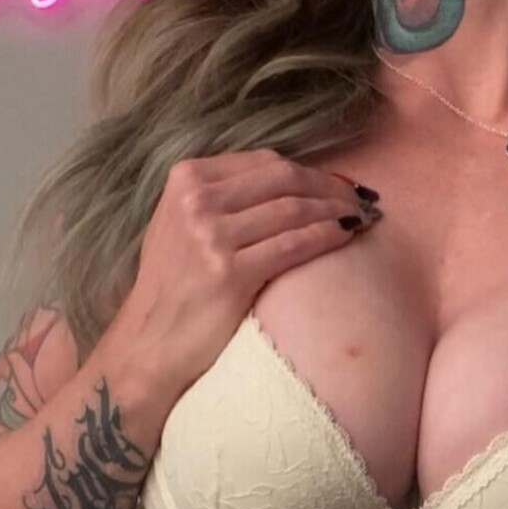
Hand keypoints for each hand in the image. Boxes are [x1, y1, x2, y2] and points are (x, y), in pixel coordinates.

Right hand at [124, 150, 380, 395]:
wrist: (146, 346)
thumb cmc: (173, 286)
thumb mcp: (183, 223)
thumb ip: (225, 196)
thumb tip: (293, 179)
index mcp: (186, 178)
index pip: (264, 162)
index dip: (310, 171)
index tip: (338, 183)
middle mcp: (196, 200)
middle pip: (284, 178)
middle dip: (330, 186)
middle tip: (361, 199)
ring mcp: (210, 235)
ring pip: (294, 209)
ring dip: (336, 210)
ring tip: (360, 217)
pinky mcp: (229, 273)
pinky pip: (294, 244)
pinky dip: (327, 236)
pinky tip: (346, 236)